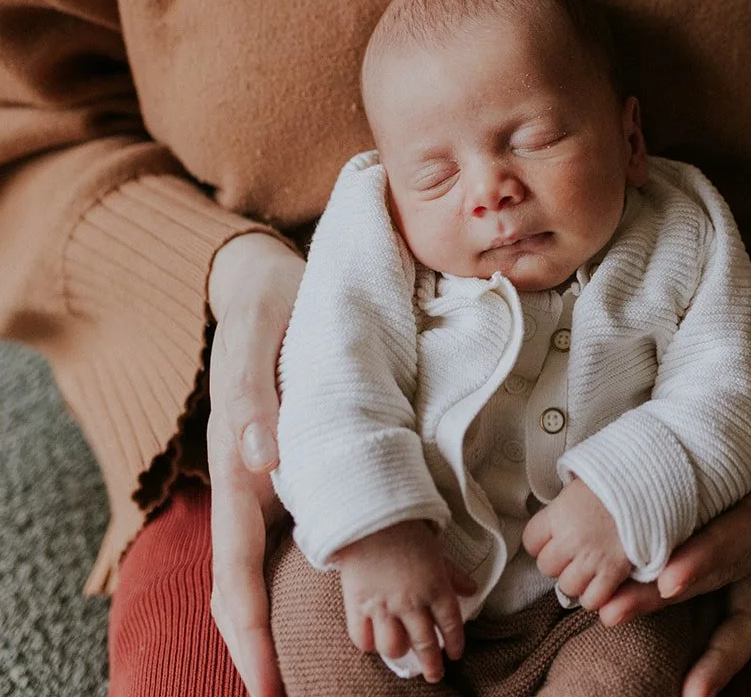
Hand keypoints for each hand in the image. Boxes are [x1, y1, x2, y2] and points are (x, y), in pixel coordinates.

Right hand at [206, 231, 305, 696]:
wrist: (262, 275)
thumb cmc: (267, 300)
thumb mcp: (258, 329)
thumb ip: (254, 389)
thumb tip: (259, 458)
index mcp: (234, 456)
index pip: (235, 563)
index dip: (248, 627)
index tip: (267, 684)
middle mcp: (243, 474)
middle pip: (240, 579)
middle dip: (255, 645)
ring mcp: (260, 471)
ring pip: (261, 562)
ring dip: (273, 619)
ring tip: (304, 669)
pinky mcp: (284, 459)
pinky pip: (286, 528)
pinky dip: (301, 571)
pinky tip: (335, 592)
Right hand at [337, 520, 471, 683]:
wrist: (370, 516)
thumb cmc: (406, 529)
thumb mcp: (436, 551)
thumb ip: (452, 574)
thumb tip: (472, 590)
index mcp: (435, 587)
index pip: (451, 625)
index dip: (455, 643)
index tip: (455, 655)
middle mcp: (412, 602)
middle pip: (425, 645)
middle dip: (432, 665)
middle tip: (434, 674)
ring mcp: (384, 606)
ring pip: (395, 647)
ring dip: (401, 651)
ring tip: (403, 649)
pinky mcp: (358, 605)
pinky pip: (363, 638)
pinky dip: (370, 643)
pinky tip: (375, 639)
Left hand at [522, 478, 630, 611]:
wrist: (649, 484)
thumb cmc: (615, 483)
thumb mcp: (582, 485)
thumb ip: (562, 507)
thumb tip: (547, 521)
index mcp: (560, 513)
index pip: (530, 540)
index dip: (541, 541)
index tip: (553, 536)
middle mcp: (571, 537)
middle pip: (546, 566)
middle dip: (558, 562)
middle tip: (574, 551)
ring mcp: (591, 557)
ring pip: (567, 586)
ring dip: (577, 580)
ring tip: (589, 565)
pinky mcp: (613, 572)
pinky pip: (592, 599)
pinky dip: (596, 595)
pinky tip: (602, 581)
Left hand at [599, 317, 750, 696]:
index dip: (714, 553)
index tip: (671, 574)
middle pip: (732, 568)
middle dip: (675, 590)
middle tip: (620, 605)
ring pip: (729, 592)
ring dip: (674, 612)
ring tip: (615, 618)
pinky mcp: (749, 544)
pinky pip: (744, 609)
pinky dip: (720, 649)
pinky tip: (690, 685)